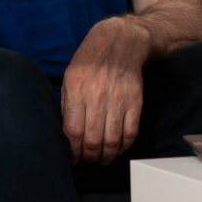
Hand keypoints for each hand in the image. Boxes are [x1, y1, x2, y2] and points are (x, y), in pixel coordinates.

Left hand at [61, 17, 150, 164]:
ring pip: (112, 140)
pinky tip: (118, 148)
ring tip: (102, 159)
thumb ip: (66, 104)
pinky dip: (124, 146)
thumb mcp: (70, 77)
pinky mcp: (135, 102)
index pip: (73, 132)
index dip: (72, 151)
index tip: (73, 157)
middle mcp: (97, 95)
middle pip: (92, 140)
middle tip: (87, 160)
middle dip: (88, 157)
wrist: (121, 41)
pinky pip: (130, 132)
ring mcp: (118, 99)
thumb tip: (66, 133)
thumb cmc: (91, 60)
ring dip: (106, 156)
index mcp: (77, 89)